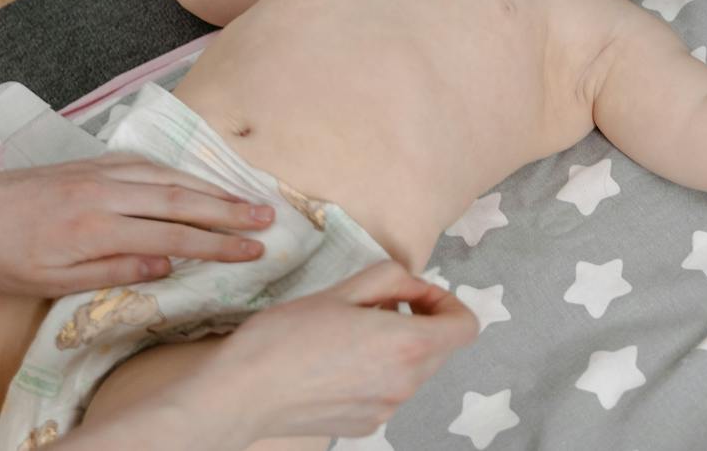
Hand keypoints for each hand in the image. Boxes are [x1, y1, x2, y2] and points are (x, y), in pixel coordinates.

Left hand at [0, 154, 277, 295]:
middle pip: (181, 198)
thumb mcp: (50, 280)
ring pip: (168, 175)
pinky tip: (195, 179)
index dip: (218, 243)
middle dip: (229, 208)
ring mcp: (100, 172)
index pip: (173, 235)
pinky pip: (148, 163)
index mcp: (96, 228)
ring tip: (245, 198)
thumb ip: (112, 269)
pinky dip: (179, 170)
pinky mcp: (93, 163)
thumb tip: (167, 262)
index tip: (253, 249)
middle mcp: (105, 193)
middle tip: (268, 216)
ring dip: (211, 186)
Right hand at [178, 260, 480, 444]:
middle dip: (420, 321)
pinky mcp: (365, 425)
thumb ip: (391, 280)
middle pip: (440, 348)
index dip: (447, 303)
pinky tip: (338, 362)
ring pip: (413, 370)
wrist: (241, 394)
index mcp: (406, 345)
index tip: (415, 295)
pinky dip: (377, 372)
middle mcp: (405, 384)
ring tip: (352, 333)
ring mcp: (386, 409)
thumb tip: (415, 287)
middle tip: (378, 305)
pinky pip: (388, 391)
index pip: (465, 326)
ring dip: (397, 347)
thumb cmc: (286, 337)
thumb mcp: (342, 289)